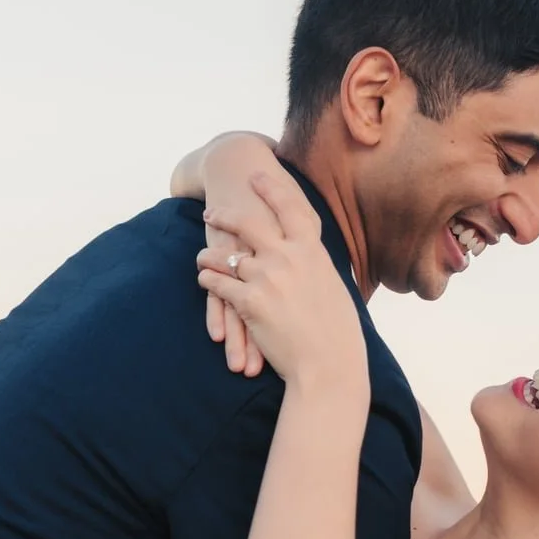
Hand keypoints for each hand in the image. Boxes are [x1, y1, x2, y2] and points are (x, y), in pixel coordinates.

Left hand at [196, 172, 367, 393]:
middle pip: (247, 223)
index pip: (289, 207)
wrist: (329, 362)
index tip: (256, 175)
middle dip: (225, 215)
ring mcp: (267, 277)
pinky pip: (217, 284)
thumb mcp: (332, 285)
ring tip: (201, 258)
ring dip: (209, 255)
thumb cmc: (338, 330)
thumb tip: (310, 257)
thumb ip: (315, 266)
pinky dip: (208, 280)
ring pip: (225, 255)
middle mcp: (287, 256)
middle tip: (211, 212)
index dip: (271, 188)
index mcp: (311, 250)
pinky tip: (204, 280)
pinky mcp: (249, 301)